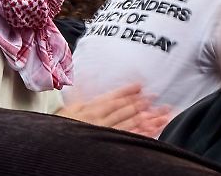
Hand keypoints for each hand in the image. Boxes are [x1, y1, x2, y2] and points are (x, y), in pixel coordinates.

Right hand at [57, 85, 171, 137]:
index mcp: (91, 109)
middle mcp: (100, 121)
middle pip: (124, 110)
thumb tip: (88, 74)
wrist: (58, 146)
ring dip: (148, 118)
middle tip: (156, 96)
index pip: (113, 98)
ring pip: (130, 124)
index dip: (127, 91)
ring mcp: (106, 134)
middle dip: (142, 102)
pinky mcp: (110, 145)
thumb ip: (81, 90)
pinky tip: (153, 130)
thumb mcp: (69, 106)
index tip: (140, 85)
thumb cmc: (63, 126)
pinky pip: (129, 139)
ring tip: (162, 113)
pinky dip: (142, 134)